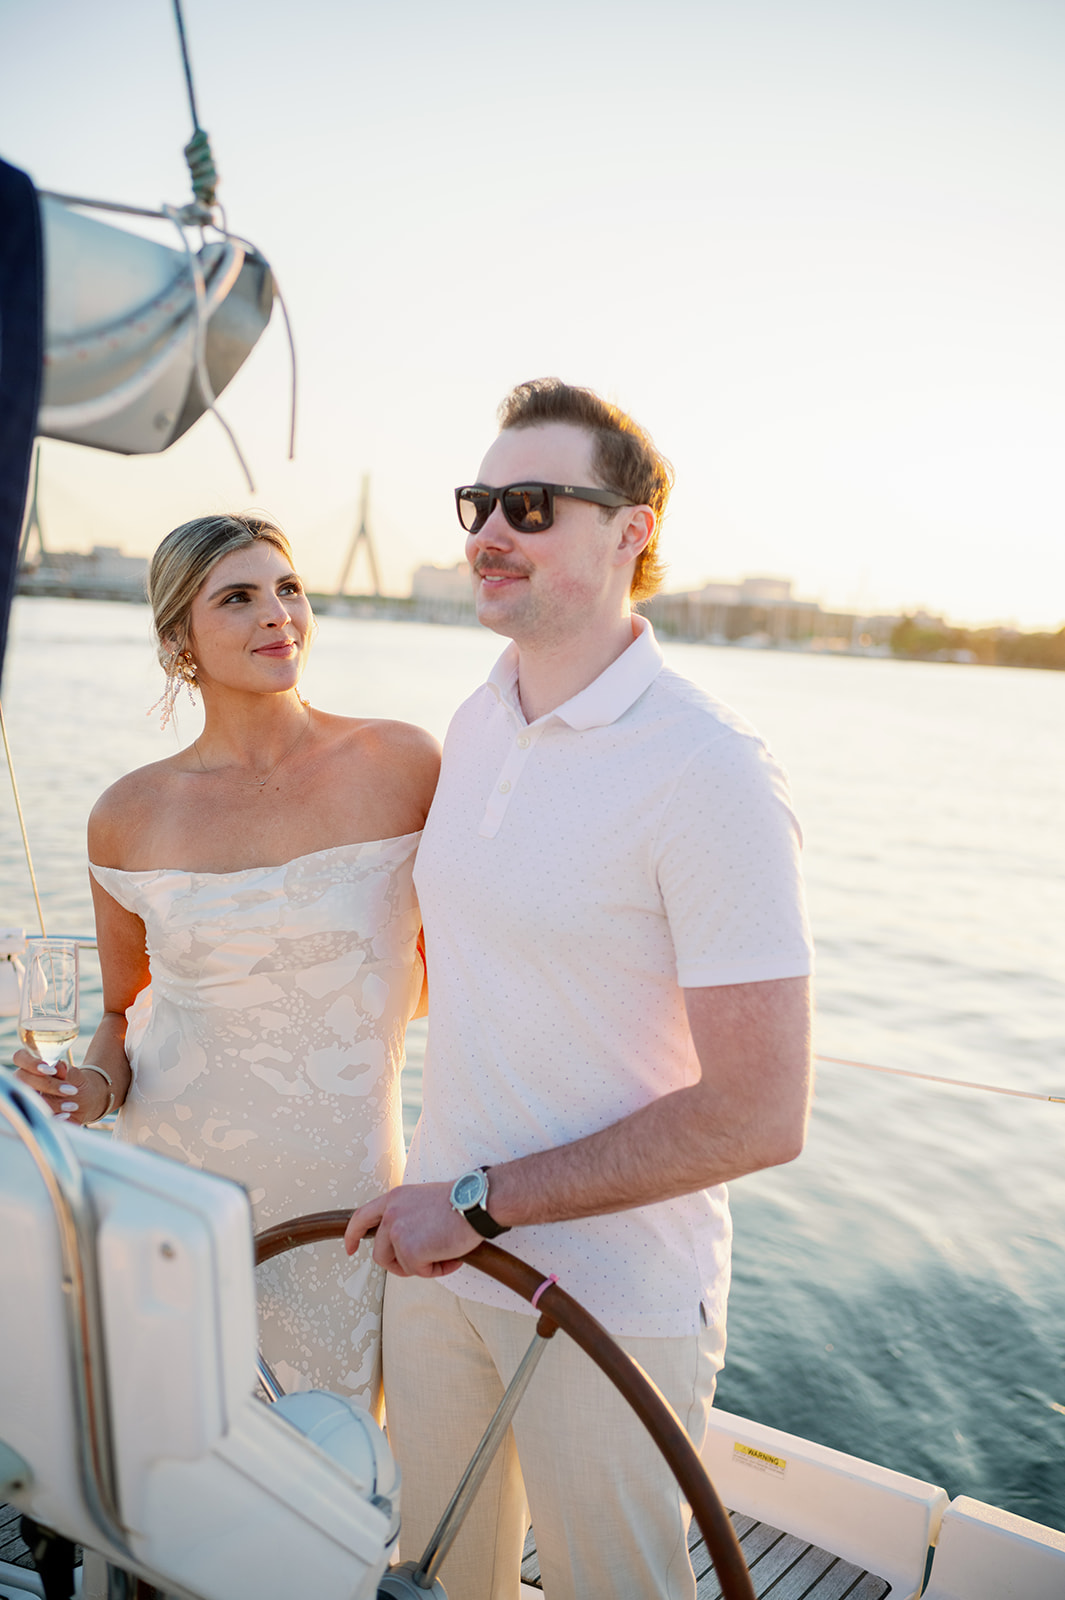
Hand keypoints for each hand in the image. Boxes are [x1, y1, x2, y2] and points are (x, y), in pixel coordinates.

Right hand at [12, 1048, 110, 1124]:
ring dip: (52, 1103)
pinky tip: (66, 1115)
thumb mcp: (74, 1074)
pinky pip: (35, 1117)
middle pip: (21, 1078)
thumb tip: (58, 1067)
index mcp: (32, 1065)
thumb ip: (64, 1069)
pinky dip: (53, 1117)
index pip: (20, 1057)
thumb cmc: (75, 1082)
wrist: (85, 1100)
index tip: (52, 1071)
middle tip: (70, 1090)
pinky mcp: (32, 1114)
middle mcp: (24, 1081)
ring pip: (27, 1099)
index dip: (31, 1063)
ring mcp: (26, 1097)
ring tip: (73, 1105)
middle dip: (47, 1084)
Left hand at [345, 1182, 481, 1277]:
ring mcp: (397, 1231)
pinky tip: (452, 1258)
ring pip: (400, 1265)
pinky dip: (437, 1270)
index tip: (351, 1248)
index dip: (352, 1235)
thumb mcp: (422, 1200)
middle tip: (423, 1265)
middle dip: (399, 1266)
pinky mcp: (409, 1249)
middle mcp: (391, 1213)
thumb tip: (403, 1245)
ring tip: (445, 1255)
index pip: (361, 1217)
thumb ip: (406, 1216)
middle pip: (380, 1254)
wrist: (476, 1202)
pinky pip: (419, 1272)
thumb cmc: (460, 1202)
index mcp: (394, 1198)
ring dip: (422, 1267)